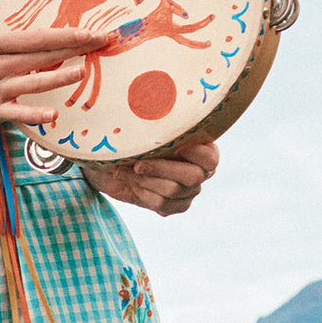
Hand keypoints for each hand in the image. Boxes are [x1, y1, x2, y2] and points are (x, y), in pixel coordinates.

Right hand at [0, 0, 108, 128]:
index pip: (35, 37)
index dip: (66, 35)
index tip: (90, 31)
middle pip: (42, 56)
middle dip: (75, 49)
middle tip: (102, 43)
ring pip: (34, 82)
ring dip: (61, 76)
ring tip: (83, 70)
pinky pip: (17, 114)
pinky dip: (35, 114)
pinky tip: (54, 114)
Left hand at [85, 141, 218, 215]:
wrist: (112, 163)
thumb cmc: (130, 141)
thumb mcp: (141, 131)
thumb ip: (154, 129)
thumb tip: (151, 116)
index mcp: (201, 148)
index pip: (209, 157)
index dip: (193, 153)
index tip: (171, 146)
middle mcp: (201, 172)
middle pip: (192, 176)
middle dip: (160, 168)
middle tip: (136, 164)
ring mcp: (190, 191)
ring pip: (172, 190)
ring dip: (142, 179)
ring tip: (122, 170)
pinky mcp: (175, 206)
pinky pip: (161, 204)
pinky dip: (141, 191)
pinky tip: (130, 182)